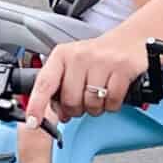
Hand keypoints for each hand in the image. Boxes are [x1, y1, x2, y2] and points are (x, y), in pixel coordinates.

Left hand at [27, 29, 152, 127]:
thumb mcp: (73, 65)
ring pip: (91, 103)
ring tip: (99, 95)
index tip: (32, 122)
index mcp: (62, 55)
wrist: (130, 40)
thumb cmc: (98, 56)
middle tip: (83, 101)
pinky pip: (112, 102)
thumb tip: (58, 114)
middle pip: (70, 100)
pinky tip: (112, 94)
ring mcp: (102, 61)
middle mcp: (80, 56)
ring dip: (96, 108)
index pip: (44, 83)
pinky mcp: (122, 68)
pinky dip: (112, 105)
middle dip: (76, 109)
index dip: (37, 105)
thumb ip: (60, 87)